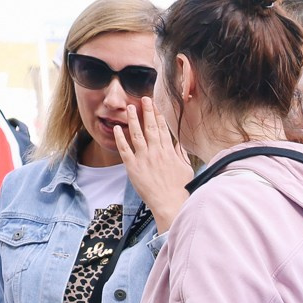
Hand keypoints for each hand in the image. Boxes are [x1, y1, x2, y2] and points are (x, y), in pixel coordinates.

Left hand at [114, 98, 188, 230]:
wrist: (170, 203)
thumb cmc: (180, 189)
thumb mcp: (185, 169)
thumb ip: (181, 154)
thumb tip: (179, 143)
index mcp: (169, 152)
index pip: (163, 130)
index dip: (159, 116)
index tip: (156, 106)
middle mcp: (156, 152)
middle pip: (151, 128)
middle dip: (148, 111)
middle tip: (144, 98)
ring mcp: (144, 159)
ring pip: (137, 135)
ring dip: (133, 120)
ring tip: (130, 108)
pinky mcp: (133, 167)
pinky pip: (125, 150)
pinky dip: (120, 138)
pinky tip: (117, 128)